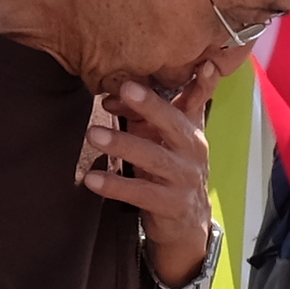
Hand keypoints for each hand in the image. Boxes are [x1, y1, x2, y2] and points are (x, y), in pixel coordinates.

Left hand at [74, 70, 217, 288]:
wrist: (189, 224)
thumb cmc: (173, 172)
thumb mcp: (169, 143)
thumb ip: (149, 117)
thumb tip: (115, 93)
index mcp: (192, 131)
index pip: (192, 101)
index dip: (197, 82)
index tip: (195, 64)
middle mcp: (193, 151)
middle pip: (174, 124)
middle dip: (150, 106)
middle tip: (124, 89)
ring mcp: (184, 179)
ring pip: (154, 158)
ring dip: (123, 144)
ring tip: (92, 134)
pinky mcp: (171, 205)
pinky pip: (141, 193)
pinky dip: (115, 185)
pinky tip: (91, 179)